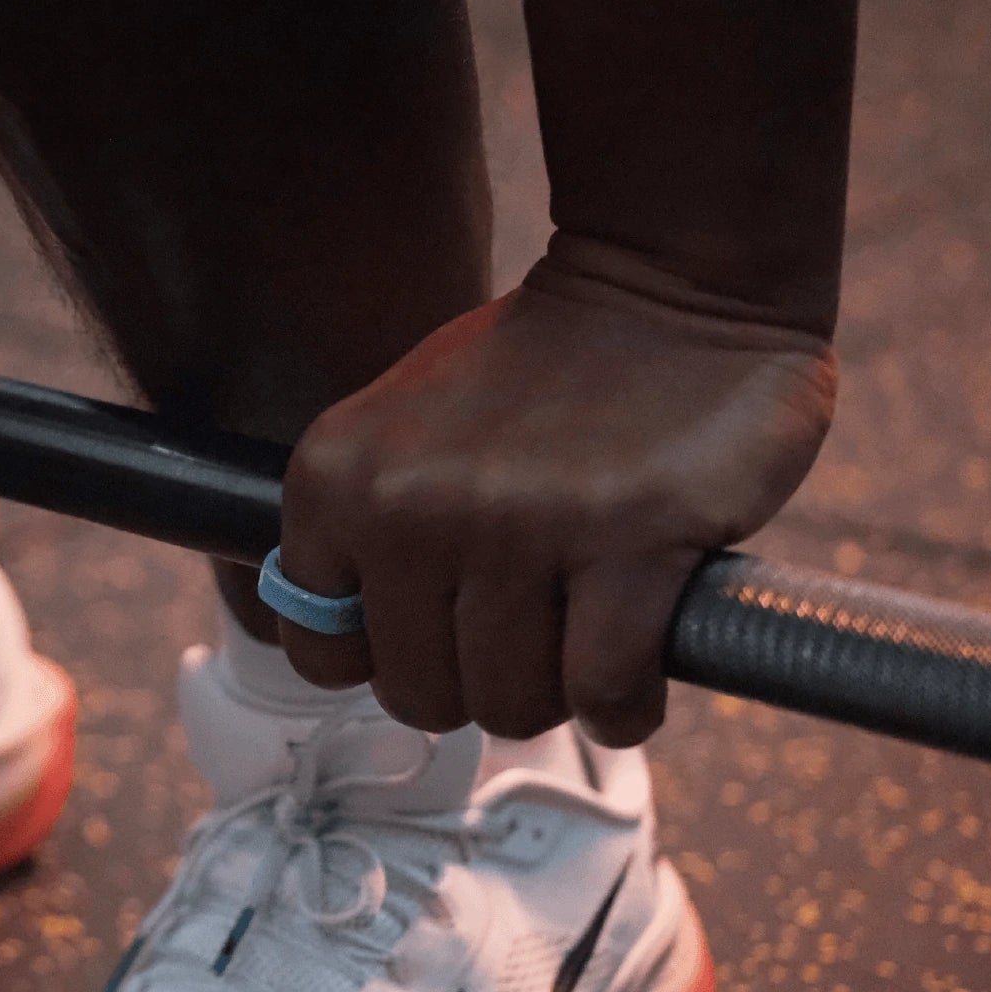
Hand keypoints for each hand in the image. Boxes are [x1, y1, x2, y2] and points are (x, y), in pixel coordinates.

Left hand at [275, 259, 835, 746]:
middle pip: (421, 696)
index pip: (323, 654)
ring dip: (559, 691)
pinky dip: (627, 703)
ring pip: (511, 704)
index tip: (446, 627)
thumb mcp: (399, 435)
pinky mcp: (627, 542)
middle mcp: (407, 505)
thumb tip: (350, 654)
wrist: (667, 286)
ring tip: (590, 626)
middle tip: (535, 626)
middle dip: (482, 683)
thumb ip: (359, 536)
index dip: (392, 659)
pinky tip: (642, 659)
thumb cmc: (538, 377)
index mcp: (335, 479)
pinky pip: (600, 693)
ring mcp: (515, 525)